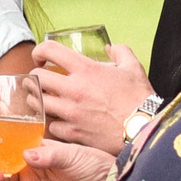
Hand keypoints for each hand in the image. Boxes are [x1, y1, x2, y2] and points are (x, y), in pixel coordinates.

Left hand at [33, 40, 152, 153]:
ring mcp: (71, 112)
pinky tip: (60, 121)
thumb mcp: (133, 67)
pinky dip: (53, 123)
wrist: (145, 129)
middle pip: (36, 78)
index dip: (39, 51)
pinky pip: (51, 126)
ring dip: (38, 99)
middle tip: (40, 81)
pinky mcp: (73, 133)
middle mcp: (74, 89)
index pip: (49, 50)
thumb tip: (110, 47)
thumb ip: (120, 52)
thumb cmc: (140, 98)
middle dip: (35, 78)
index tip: (40, 58)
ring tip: (44, 100)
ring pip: (37, 103)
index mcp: (86, 69)